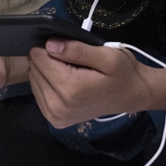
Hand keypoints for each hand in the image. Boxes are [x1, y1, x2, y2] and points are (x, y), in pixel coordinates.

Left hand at [28, 39, 165, 128]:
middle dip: (49, 59)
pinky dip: (48, 83)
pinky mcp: (54, 120)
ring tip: (71, 72)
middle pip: (34, 69)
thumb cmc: (122, 73)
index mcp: (71, 89)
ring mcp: (55, 116)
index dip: (51, 47)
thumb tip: (50, 45)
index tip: (68, 48)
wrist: (132, 96)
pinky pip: (38, 93)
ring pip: (33, 80)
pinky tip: (65, 82)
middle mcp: (58, 106)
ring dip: (47, 72)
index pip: (39, 57)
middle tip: (73, 61)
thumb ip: (77, 50)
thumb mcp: (106, 56)